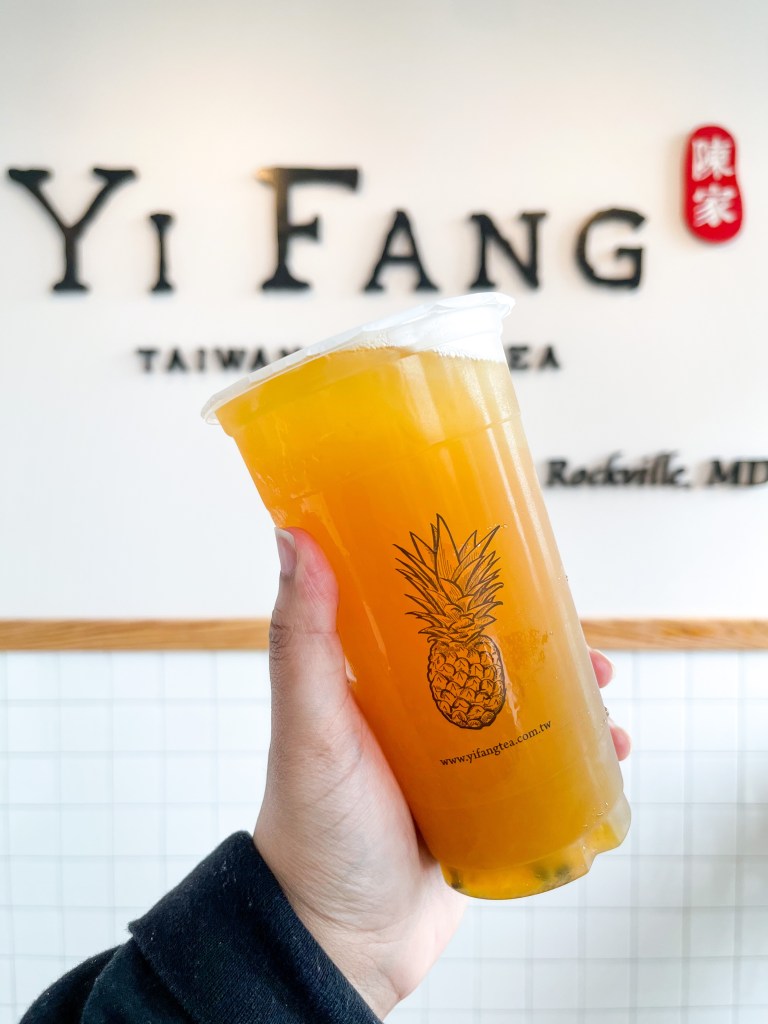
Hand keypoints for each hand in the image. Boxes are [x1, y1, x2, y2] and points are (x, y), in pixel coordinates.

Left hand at [254, 528, 630, 1017]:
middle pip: (486, 651)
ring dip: (567, 689)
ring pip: (521, 702)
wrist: (343, 941)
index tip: (505, 555)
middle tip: (576, 632)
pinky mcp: (480, 799)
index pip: (422, 608)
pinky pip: (536, 763)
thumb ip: (301, 641)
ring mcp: (452, 753)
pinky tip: (607, 750)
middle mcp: (414, 708)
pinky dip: (575, 751)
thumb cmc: (312, 833)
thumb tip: (295, 539)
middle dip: (536, 636)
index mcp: (372, 678)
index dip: (466, 579)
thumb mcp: (309, 728)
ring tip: (601, 687)